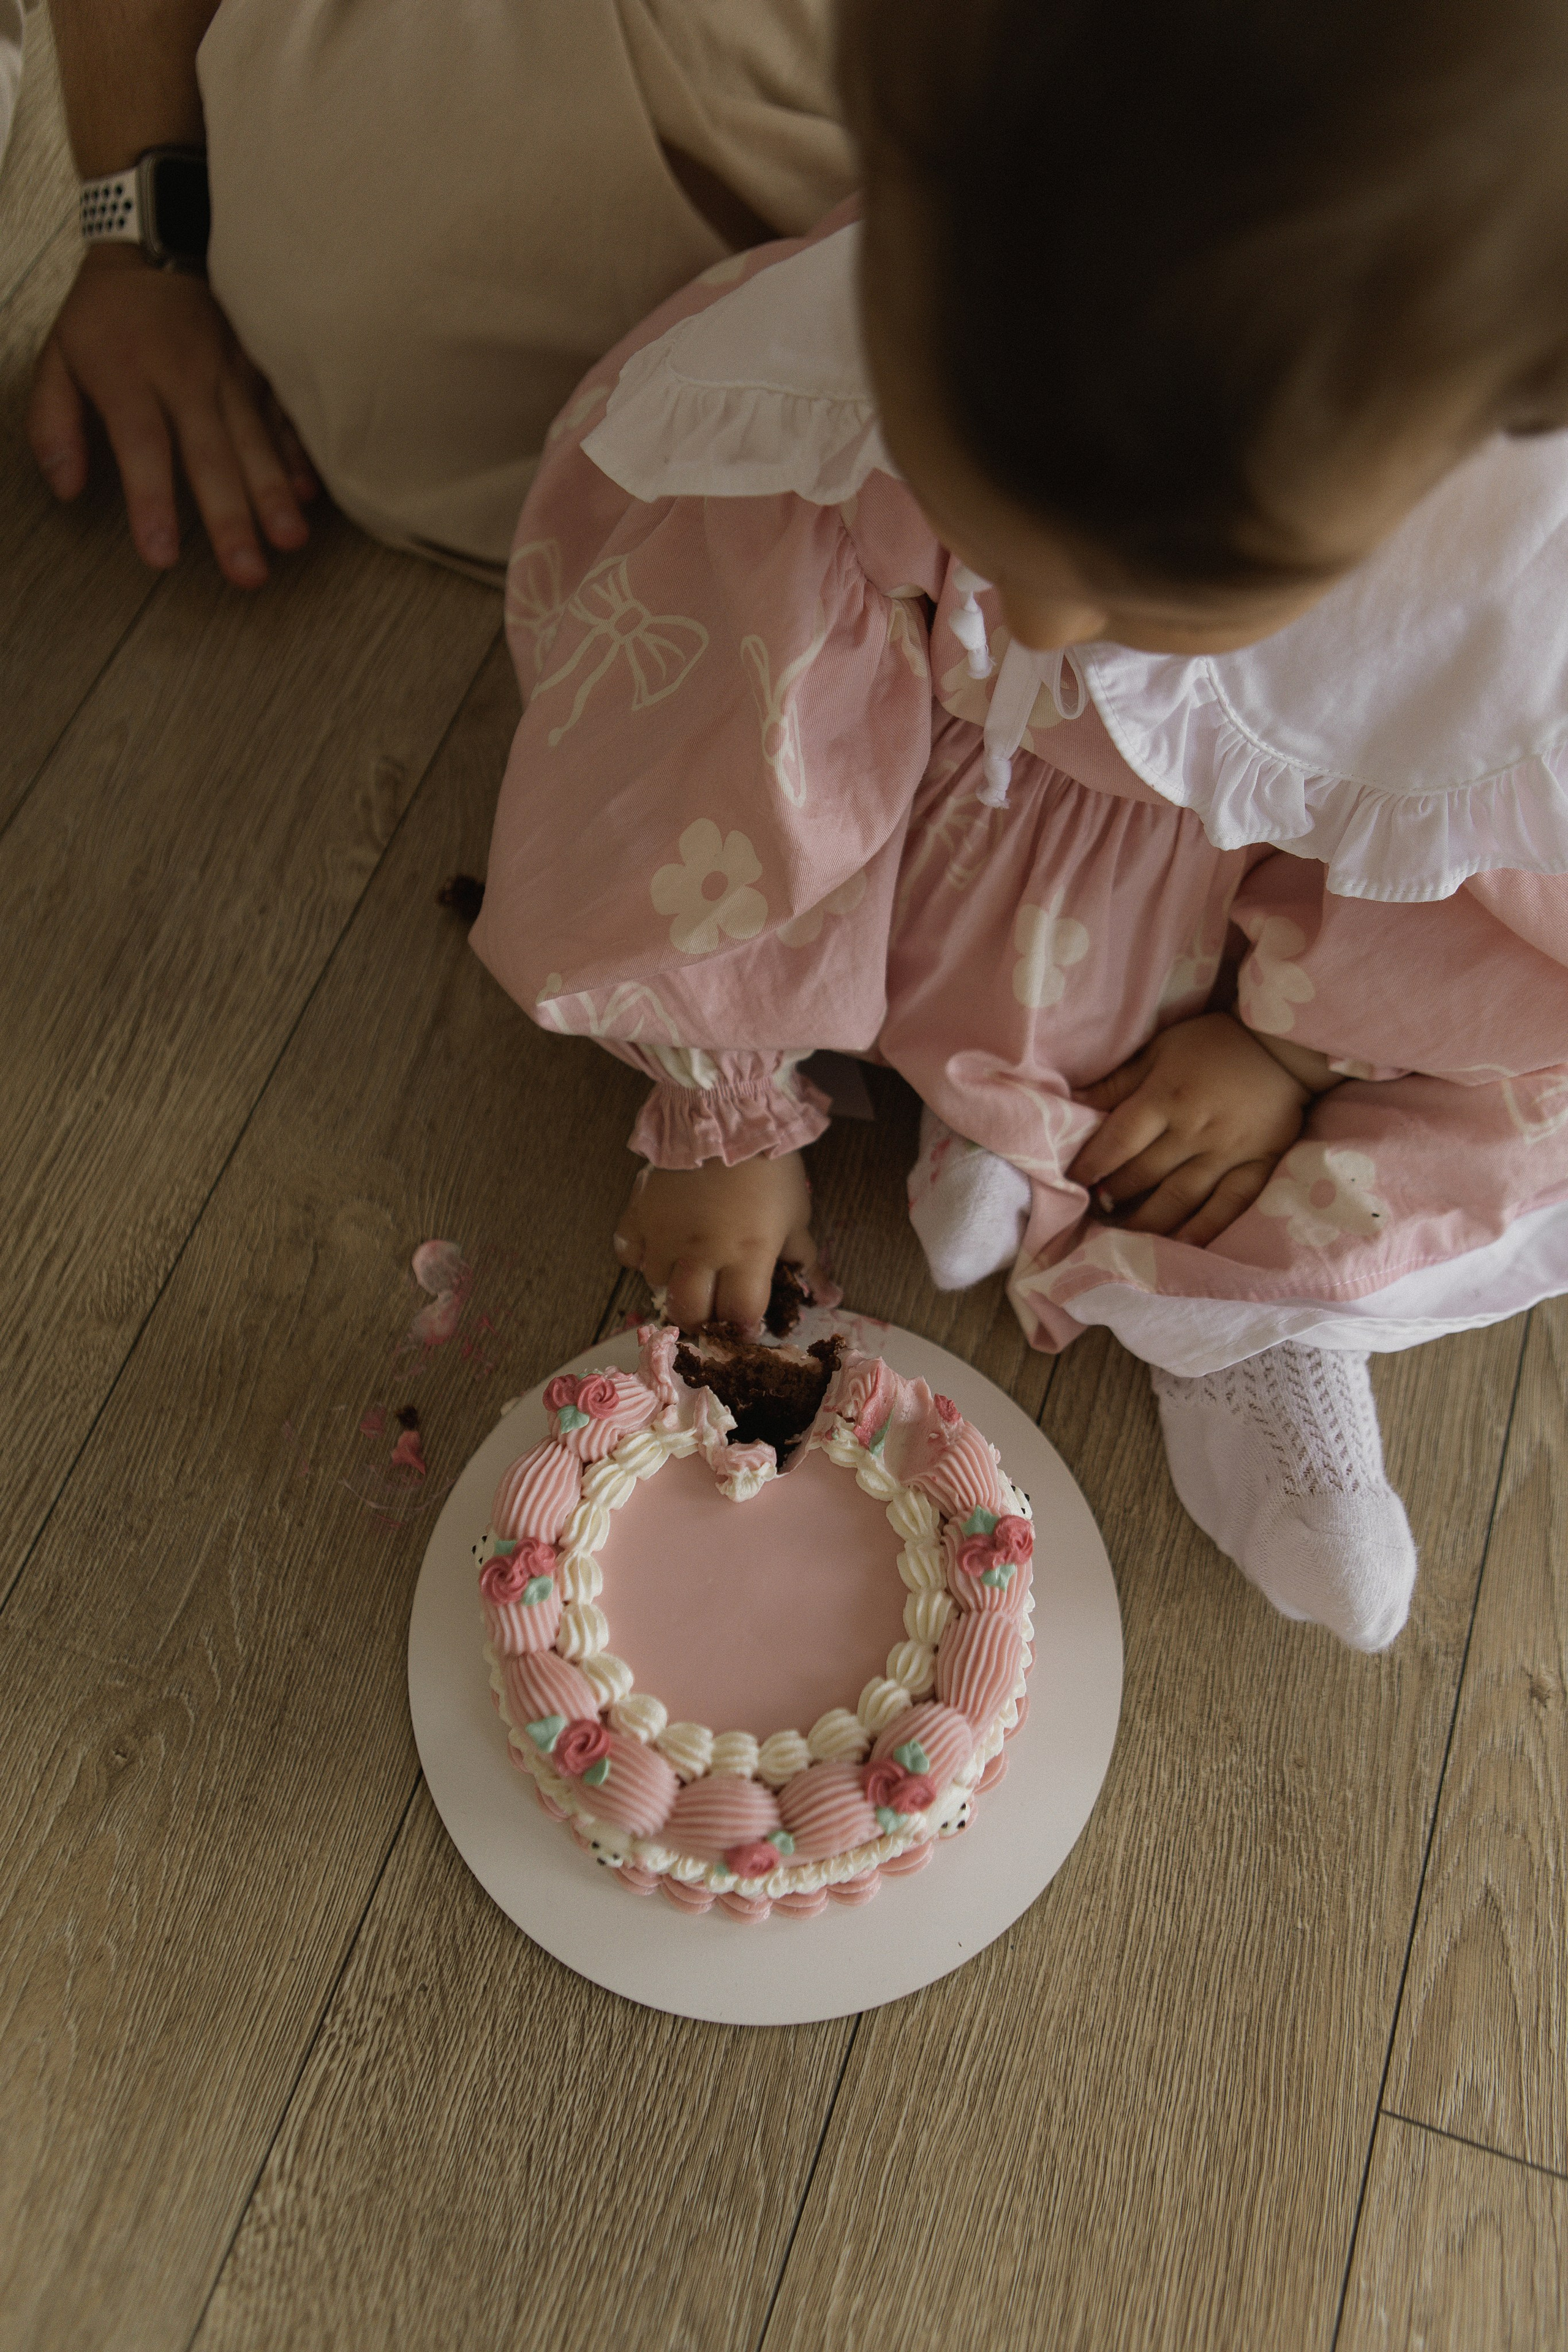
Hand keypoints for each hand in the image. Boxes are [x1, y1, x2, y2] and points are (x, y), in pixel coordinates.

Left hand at [27, 246, 317, 587]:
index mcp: (127, 374)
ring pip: (255, 438)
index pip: (142, 446)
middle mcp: (184, 374)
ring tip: (290, 541)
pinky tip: (311, 493)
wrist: (156, 239)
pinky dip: (298, 452)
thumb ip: (53, 424)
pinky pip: (283, 413)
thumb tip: (65, 488)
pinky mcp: (260, 366)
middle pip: (209, 454)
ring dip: (275, 493)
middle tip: (246, 573)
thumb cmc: (106, 316)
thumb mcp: (57, 356)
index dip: (153, 502)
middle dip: (231, 517)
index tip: (162, 556)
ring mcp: (229, 369)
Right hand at [613, 1153, 818, 1330]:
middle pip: (691, 1311)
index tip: (746, 1321)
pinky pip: (627, 1252)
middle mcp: (703, 1251)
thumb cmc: (770, 1167)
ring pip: (656, 1283)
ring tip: (687, 1265)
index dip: (744, 1325)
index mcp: (748, 1254)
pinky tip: (658, 1245)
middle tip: (711, 1306)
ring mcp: (665, 1233)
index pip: (740, 1314)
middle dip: (703, 1318)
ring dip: (673, 1282)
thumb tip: (828, 1296)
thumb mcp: (796, 1214)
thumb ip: (805, 1260)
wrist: (727, 1115)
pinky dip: (639, 1256)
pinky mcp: (639, 1211)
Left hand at [1069, 1011, 1311, 1244]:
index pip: (1118, 1141)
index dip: (1091, 1165)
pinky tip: (1179, 1246)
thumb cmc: (1213, 1044)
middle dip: (1113, 1195)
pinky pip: (1229, 1205)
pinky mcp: (1258, 1165)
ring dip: (1146, 1219)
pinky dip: (1203, 1228)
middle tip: (1092, 1210)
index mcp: (1166, 1097)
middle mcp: (1194, 1130)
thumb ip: (1118, 1082)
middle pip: (1144, 1173)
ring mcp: (1228, 1152)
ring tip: (1121, 1234)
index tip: (1072, 1182)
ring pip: (1179, 1197)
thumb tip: (1073, 1104)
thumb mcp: (1160, 1049)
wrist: (1284, 1046)